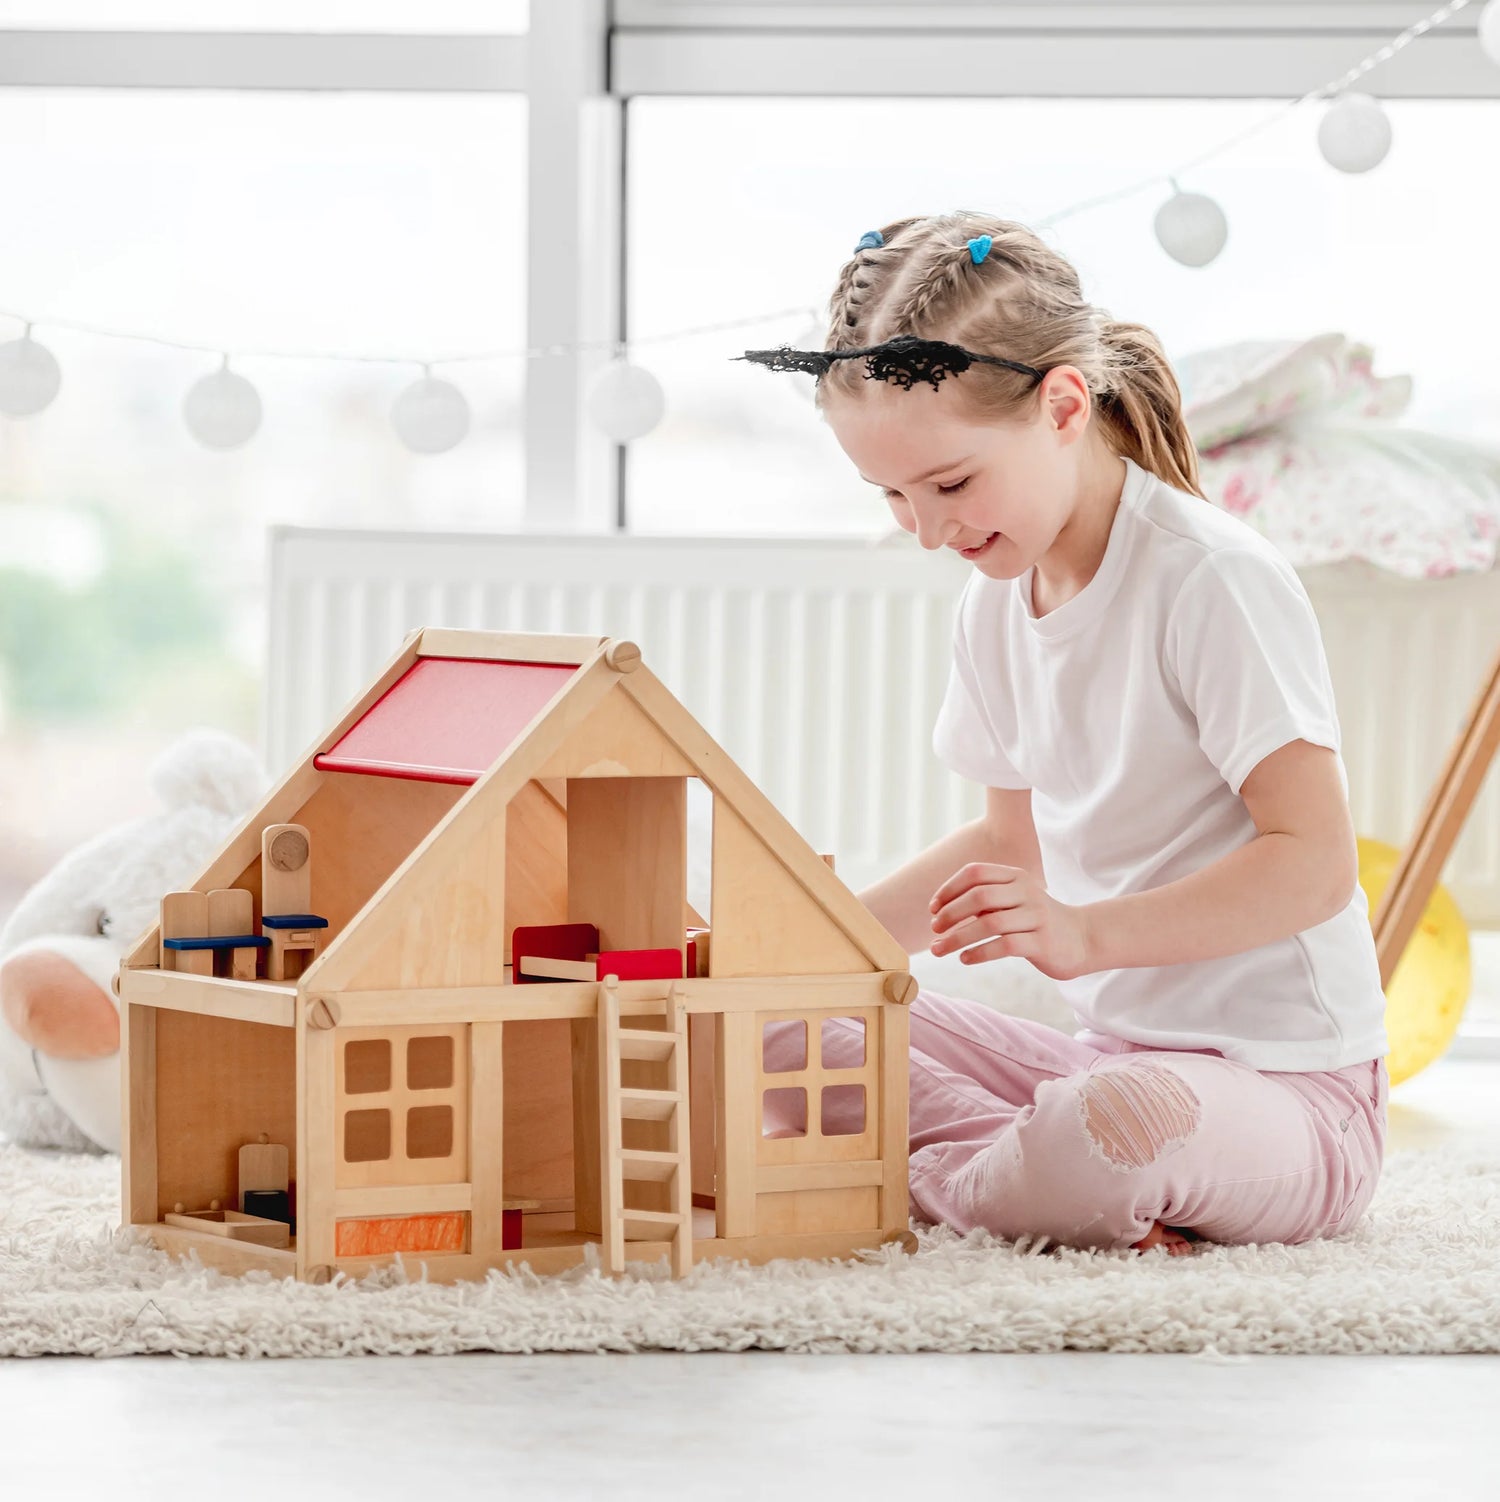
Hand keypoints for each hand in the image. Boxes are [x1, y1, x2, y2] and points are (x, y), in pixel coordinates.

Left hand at [928, 863, 1093, 982]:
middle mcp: (1026, 891)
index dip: (949, 889)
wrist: (1082, 938)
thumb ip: (984, 901)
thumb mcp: (1012, 902)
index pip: (975, 872)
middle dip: (950, 913)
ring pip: (989, 923)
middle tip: (934, 930)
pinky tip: (965, 959)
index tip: (933, 909)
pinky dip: (980, 952)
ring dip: (958, 937)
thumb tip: (941, 911)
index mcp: (1015, 877)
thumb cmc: (1035, 921)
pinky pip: (1005, 945)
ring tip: (939, 949)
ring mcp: (1036, 916)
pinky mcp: (1043, 941)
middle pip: (979, 896)